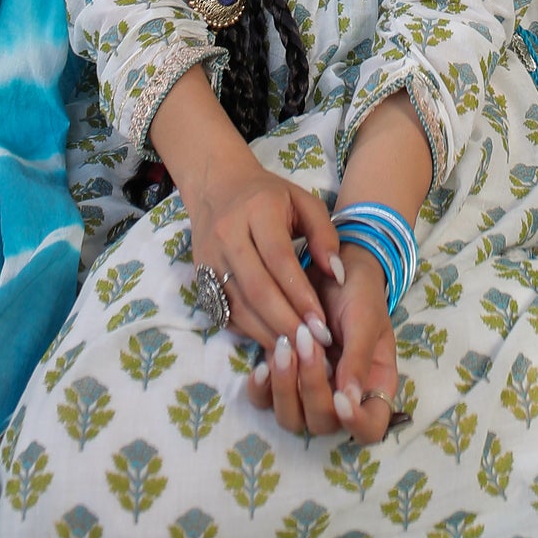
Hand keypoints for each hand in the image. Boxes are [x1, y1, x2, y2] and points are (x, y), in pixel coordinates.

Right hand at [180, 143, 339, 355]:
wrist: (217, 186)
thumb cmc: (268, 196)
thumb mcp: (303, 202)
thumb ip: (324, 234)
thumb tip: (337, 275)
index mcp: (257, 210)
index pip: (279, 259)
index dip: (300, 293)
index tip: (322, 322)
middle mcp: (228, 234)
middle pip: (257, 288)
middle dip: (286, 321)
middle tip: (312, 344)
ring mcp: (210, 259)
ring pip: (239, 306)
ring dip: (269, 332)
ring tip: (297, 351)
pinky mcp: (200, 277)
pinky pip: (226, 312)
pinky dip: (251, 331)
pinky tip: (273, 341)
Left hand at [249, 245, 399, 441]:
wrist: (331, 266)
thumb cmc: (359, 291)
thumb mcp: (365, 319)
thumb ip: (358, 359)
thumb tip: (349, 400)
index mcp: (373, 386)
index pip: (370, 428)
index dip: (356, 424)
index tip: (341, 398)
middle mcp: (340, 397)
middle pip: (323, 424)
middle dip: (312, 390)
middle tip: (307, 342)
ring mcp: (308, 390)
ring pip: (291, 418)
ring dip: (285, 388)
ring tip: (284, 346)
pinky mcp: (282, 377)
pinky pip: (264, 400)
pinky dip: (261, 388)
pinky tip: (263, 363)